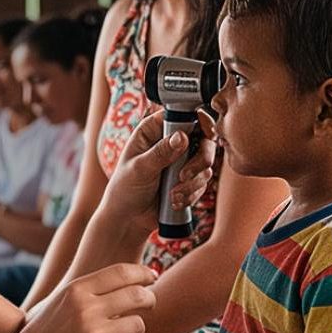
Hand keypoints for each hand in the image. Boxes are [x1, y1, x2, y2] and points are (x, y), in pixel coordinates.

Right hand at [15, 263, 157, 332]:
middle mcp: (86, 309)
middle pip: (138, 295)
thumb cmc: (49, 328)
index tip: (151, 276)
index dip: (142, 272)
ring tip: (127, 329)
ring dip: (136, 327)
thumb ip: (91, 289)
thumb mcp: (64, 301)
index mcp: (76, 290)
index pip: (121, 272)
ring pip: (138, 324)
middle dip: (149, 299)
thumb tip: (130, 278)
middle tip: (150, 302)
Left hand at [101, 110, 217, 234]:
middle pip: (203, 138)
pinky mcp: (190, 179)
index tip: (206, 134)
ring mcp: (182, 160)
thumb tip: (182, 137)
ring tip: (172, 195)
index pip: (182, 115)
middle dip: (200, 160)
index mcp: (154, 130)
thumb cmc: (125, 188)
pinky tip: (174, 201)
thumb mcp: (139, 168)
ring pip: (206, 163)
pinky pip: (203, 182)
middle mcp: (171, 141)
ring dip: (193, 182)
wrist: (128, 218)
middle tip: (184, 176)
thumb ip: (160, 152)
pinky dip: (192, 194)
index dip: (199, 121)